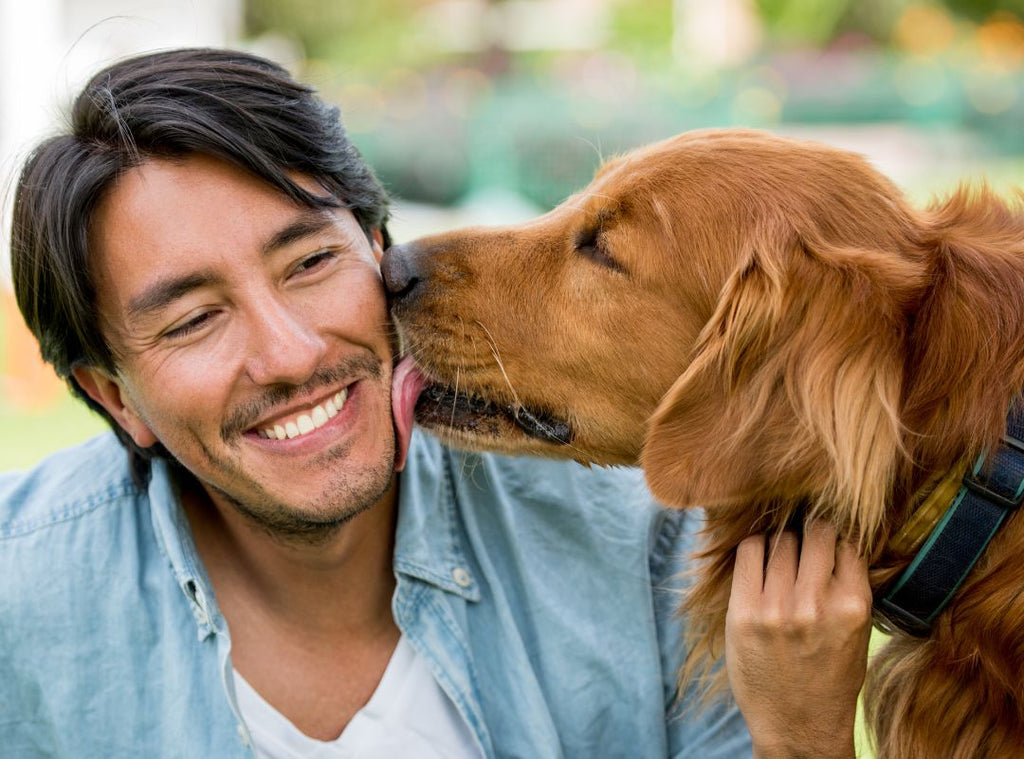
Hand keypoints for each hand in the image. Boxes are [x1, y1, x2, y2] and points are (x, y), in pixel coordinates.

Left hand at [725, 521, 871, 758]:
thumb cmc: (830, 676)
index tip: (826, 544)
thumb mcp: (858, 631)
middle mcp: (816, 603)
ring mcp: (777, 607)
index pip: (846, 541)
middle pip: (813, 533)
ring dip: (781, 542)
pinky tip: (759, 560)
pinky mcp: (744, 611)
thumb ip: (848, 585)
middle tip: (802, 548)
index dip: (835, 539)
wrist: (798, 727)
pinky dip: (754, 547)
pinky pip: (748, 551)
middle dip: (809, 535)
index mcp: (853, 606)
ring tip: (780, 559)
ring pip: (780, 539)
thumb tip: (836, 535)